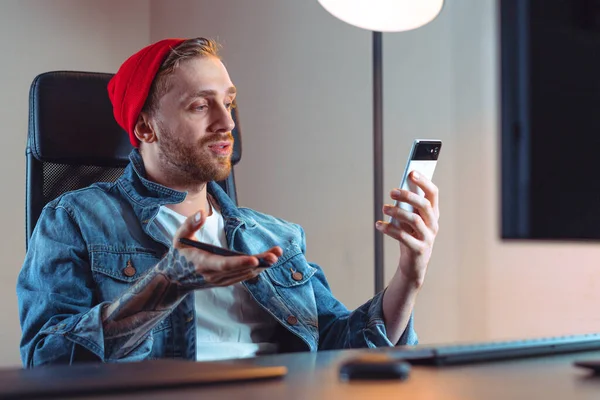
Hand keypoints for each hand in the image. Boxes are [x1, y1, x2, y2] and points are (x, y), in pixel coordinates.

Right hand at [173, 210, 282, 286]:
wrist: (175, 278)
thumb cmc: (179, 254)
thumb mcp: (179, 237)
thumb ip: (190, 225)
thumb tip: (202, 212)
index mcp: (203, 263)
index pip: (224, 265)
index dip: (239, 263)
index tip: (254, 258)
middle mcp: (213, 275)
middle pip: (240, 270)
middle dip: (259, 262)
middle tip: (275, 255)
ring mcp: (221, 280)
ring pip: (245, 274)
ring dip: (262, 265)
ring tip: (276, 253)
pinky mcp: (225, 282)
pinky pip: (244, 276)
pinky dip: (256, 268)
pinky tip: (267, 259)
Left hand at [376, 171, 438, 286]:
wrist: (413, 264)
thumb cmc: (410, 236)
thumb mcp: (409, 220)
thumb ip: (407, 207)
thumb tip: (396, 192)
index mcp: (433, 213)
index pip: (433, 193)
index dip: (424, 182)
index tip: (412, 172)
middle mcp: (433, 224)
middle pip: (424, 205)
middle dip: (408, 196)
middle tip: (391, 192)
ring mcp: (428, 238)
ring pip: (415, 220)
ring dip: (397, 212)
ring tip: (384, 208)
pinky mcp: (419, 250)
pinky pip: (404, 237)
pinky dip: (389, 229)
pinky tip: (379, 224)